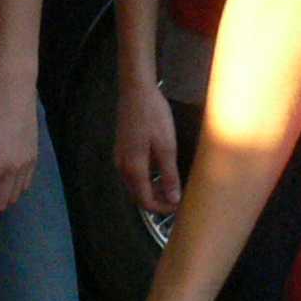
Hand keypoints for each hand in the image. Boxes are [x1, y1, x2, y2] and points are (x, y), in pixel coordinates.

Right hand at [114, 80, 181, 214]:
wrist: (136, 90)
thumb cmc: (153, 116)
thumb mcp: (166, 146)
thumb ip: (169, 176)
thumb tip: (173, 200)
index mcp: (133, 169)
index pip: (146, 201)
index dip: (162, 209)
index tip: (179, 208)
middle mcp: (122, 167)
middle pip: (138, 195)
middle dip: (157, 202)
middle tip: (178, 200)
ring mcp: (120, 157)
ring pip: (135, 185)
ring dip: (152, 191)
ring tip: (172, 188)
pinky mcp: (123, 149)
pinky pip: (134, 173)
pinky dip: (147, 179)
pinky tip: (161, 172)